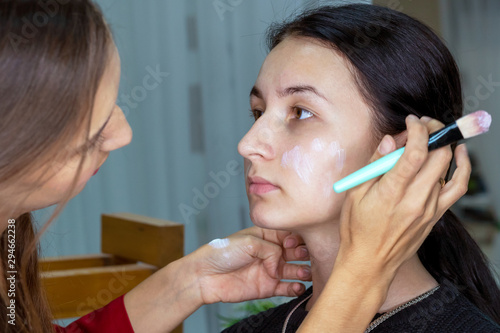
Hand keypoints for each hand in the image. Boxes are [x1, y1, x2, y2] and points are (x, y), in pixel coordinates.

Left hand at [193, 226, 310, 303]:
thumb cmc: (222, 253)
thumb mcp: (249, 241)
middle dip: (304, 254)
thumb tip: (280, 264)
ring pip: (295, 270)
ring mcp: (270, 270)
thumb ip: (271, 249)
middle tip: (305, 257)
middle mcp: (271, 252)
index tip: (293, 243)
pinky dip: (295, 288)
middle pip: (297, 252)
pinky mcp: (268, 288)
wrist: (205, 276)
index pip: (290, 234)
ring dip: (303, 271)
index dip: (297, 238)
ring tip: (304, 273)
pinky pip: (287, 288)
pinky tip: (298, 286)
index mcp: (267, 235)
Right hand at [297, 116, 470, 332]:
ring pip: (448, 167)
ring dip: (443, 146)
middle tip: (423, 125)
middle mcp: (415, 199)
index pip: (415, 153)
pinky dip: (463, 167)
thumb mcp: (355, 194)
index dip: (418, 130)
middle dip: (434, 132)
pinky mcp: (436, 215)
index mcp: (391, 192)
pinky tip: (460, 154)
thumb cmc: (357, 228)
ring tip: (434, 136)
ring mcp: (429, 208)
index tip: (412, 121)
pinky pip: (458, 187)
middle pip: (437, 156)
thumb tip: (389, 141)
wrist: (369, 262)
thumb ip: (373, 164)